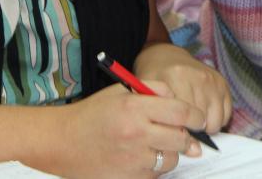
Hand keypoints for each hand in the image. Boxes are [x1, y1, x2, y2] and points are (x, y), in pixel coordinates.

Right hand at [58, 82, 205, 177]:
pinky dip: (154, 167)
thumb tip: (178, 99)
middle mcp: (135, 134)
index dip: (196, 116)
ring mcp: (132, 160)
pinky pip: (156, 174)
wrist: (62, 142)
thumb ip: (152, 90)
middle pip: (181, 138)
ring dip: (170, 152)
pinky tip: (140, 157)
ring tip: (154, 145)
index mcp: (134, 108)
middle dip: (186, 136)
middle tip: (181, 133)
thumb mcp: (120, 92)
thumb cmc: (92, 114)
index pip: (180, 111)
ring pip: (171, 159)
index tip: (199, 119)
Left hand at [134, 43, 231, 134]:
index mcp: (176, 77)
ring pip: (216, 122)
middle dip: (191, 132)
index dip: (178, 132)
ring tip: (192, 121)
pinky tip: (203, 113)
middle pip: (200, 122)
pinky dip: (216, 120)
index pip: (183, 118)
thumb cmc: (154, 78)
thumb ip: (158, 114)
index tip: (173, 134)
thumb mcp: (147, 91)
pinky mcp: (222, 82)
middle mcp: (198, 77)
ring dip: (205, 127)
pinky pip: (226, 114)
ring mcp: (212, 80)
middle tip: (182, 127)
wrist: (165, 56)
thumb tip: (176, 141)